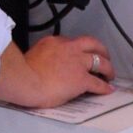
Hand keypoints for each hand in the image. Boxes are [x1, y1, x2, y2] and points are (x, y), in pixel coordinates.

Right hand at [0, 36, 114, 107]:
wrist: (25, 80)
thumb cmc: (22, 72)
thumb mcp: (32, 55)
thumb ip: (42, 56)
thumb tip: (43, 63)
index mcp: (54, 42)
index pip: (72, 42)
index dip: (79, 49)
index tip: (80, 54)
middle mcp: (69, 48)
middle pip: (92, 44)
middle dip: (100, 50)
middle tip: (104, 56)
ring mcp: (77, 63)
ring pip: (101, 61)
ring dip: (108, 67)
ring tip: (110, 73)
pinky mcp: (82, 79)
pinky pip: (98, 83)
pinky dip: (105, 87)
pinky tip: (108, 90)